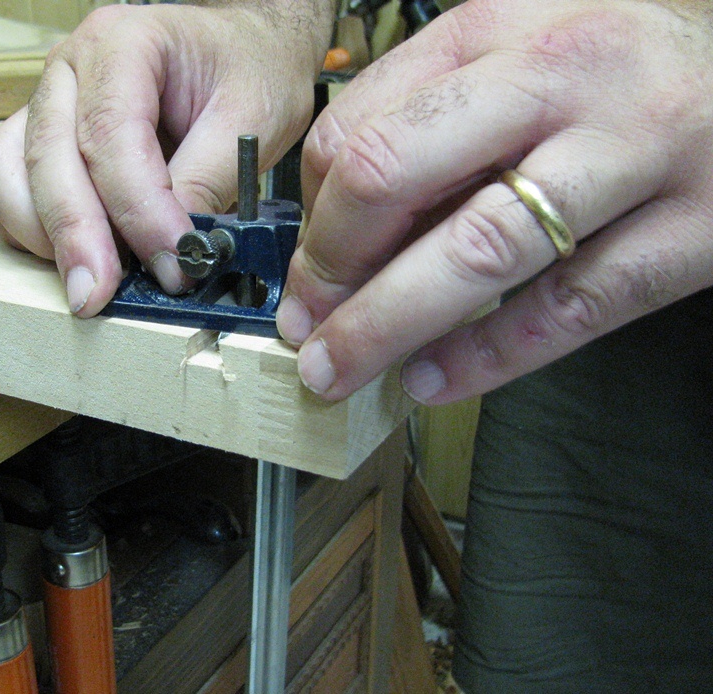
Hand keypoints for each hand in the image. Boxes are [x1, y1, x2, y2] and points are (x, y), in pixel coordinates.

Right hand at [0, 2, 332, 315]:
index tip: (171, 263)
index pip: (110, 135)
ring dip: (43, 235)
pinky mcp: (42, 140)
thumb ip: (207, 181)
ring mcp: (48, 103)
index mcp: (121, 43)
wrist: (241, 49)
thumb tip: (174, 253)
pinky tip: (79, 258)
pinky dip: (33, 231)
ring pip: (8, 174)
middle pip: (48, 156)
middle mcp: (69, 68)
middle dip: (76, 235)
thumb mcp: (248, 119)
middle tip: (100, 295)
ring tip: (93, 281)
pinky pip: (10, 188)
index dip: (137, 210)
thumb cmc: (247, 69)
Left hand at [277, 0, 712, 402]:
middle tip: (304, 325)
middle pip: (395, 173)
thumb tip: (340, 229)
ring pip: (478, 249)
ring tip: (339, 369)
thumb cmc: (619, 77)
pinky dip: (489, 354)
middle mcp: (559, 75)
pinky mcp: (694, 227)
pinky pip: (571, 306)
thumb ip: (432, 122)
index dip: (313, 215)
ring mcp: (633, 148)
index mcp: (495, 28)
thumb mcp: (517, 60)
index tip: (305, 272)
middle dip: (328, 266)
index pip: (358, 125)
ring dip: (386, 325)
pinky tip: (433, 380)